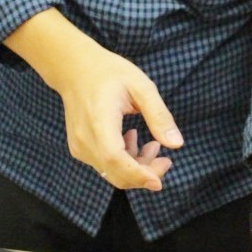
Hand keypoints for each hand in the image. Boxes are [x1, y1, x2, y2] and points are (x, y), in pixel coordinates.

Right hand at [5, 9, 183, 189]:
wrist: (75, 69)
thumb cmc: (109, 73)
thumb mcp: (141, 86)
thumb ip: (159, 116)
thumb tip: (177, 144)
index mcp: (99, 121)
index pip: (115, 159)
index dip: (137, 175)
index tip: (159, 181)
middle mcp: (84, 139)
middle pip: (116, 173)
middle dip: (145, 175)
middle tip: (166, 160)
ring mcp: (79, 146)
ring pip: (112, 173)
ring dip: (137, 167)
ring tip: (152, 145)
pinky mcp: (79, 149)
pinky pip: (105, 165)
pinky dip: (124, 162)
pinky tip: (132, 140)